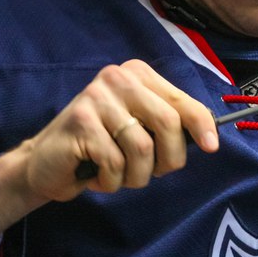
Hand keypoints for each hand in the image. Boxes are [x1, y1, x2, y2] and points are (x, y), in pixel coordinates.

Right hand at [0, 60, 217, 231]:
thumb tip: (207, 137)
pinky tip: (98, 176)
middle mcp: (118, 78)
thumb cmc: (100, 148)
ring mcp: (96, 98)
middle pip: (167, 123)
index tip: (211, 147)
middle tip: (153, 174)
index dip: (201, 125)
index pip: (180, 100)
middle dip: (168, 160)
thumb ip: (166, 125)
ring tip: (119, 176)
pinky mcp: (80, 122)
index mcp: (137, 75)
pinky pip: (115, 163)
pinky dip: (111, 181)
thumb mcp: (138, 129)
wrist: (45, 163)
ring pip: (142, 149)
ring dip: (136, 176)